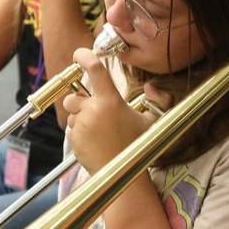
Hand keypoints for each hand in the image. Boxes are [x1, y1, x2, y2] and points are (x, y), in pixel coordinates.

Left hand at [63, 49, 167, 173]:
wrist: (122, 174)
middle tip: (95, 114)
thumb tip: (150, 86)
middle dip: (79, 102)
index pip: (95, 69)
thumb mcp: (151, 122)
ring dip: (80, 119)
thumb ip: (157, 101)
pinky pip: (71, 130)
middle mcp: (94, 109)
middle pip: (74, 96)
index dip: (84, 56)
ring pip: (72, 114)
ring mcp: (82, 124)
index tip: (79, 54)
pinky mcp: (74, 139)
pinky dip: (79, 134)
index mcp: (111, 100)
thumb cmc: (137, 147)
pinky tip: (94, 143)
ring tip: (99, 133)